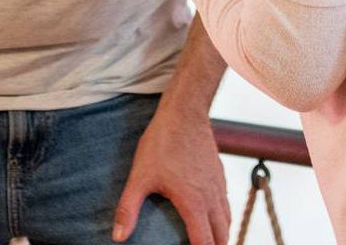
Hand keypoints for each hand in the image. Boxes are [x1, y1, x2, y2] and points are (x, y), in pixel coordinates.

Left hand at [113, 99, 230, 244]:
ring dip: (221, 234)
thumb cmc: (162, 143)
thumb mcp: (140, 177)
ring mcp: (218, 185)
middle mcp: (211, 197)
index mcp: (194, 203)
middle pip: (222, 235)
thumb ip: (128, 209)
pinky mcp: (219, 173)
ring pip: (227, 219)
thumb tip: (118, 237)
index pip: (205, 242)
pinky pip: (226, 203)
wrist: (185, 113)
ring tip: (211, 242)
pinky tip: (212, 215)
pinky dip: (222, 216)